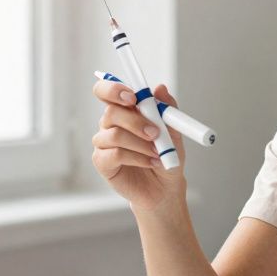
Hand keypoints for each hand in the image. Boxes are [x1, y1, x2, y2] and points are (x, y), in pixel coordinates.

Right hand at [91, 80, 186, 211]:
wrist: (165, 187)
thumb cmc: (167, 156)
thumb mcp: (174, 131)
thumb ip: (167, 109)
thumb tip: (160, 88)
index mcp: (125, 110)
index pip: (107, 91)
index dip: (114, 89)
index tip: (133, 97)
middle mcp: (110, 124)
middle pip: (111, 112)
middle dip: (136, 121)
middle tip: (156, 133)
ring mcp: (104, 143)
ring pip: (114, 135)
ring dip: (140, 144)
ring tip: (158, 153)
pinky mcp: (102, 162)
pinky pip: (115, 154)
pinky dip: (137, 157)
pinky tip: (150, 162)